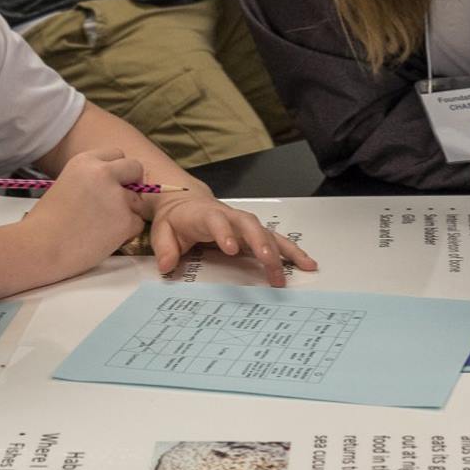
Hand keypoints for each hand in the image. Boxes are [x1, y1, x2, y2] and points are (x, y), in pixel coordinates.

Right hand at [26, 150, 148, 273]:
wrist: (39, 247)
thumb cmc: (45, 223)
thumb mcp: (65, 185)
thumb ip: (90, 181)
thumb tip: (112, 186)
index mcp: (85, 161)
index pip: (117, 154)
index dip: (117, 171)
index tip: (113, 184)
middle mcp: (103, 173)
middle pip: (135, 168)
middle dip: (133, 183)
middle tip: (121, 201)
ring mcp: (117, 196)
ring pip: (138, 201)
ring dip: (127, 213)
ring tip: (100, 228)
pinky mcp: (125, 220)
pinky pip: (137, 224)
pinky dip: (126, 233)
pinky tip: (103, 239)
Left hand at [146, 189, 316, 286]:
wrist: (186, 202)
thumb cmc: (176, 218)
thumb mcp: (162, 231)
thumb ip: (165, 247)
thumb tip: (167, 266)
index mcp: (205, 215)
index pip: (217, 220)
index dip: (224, 232)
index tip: (230, 248)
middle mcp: (230, 216)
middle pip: (249, 225)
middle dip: (261, 243)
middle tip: (269, 262)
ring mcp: (244, 225)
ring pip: (267, 233)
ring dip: (284, 250)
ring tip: (301, 267)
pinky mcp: (254, 234)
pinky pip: (275, 241)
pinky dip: (292, 251)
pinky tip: (306, 263)